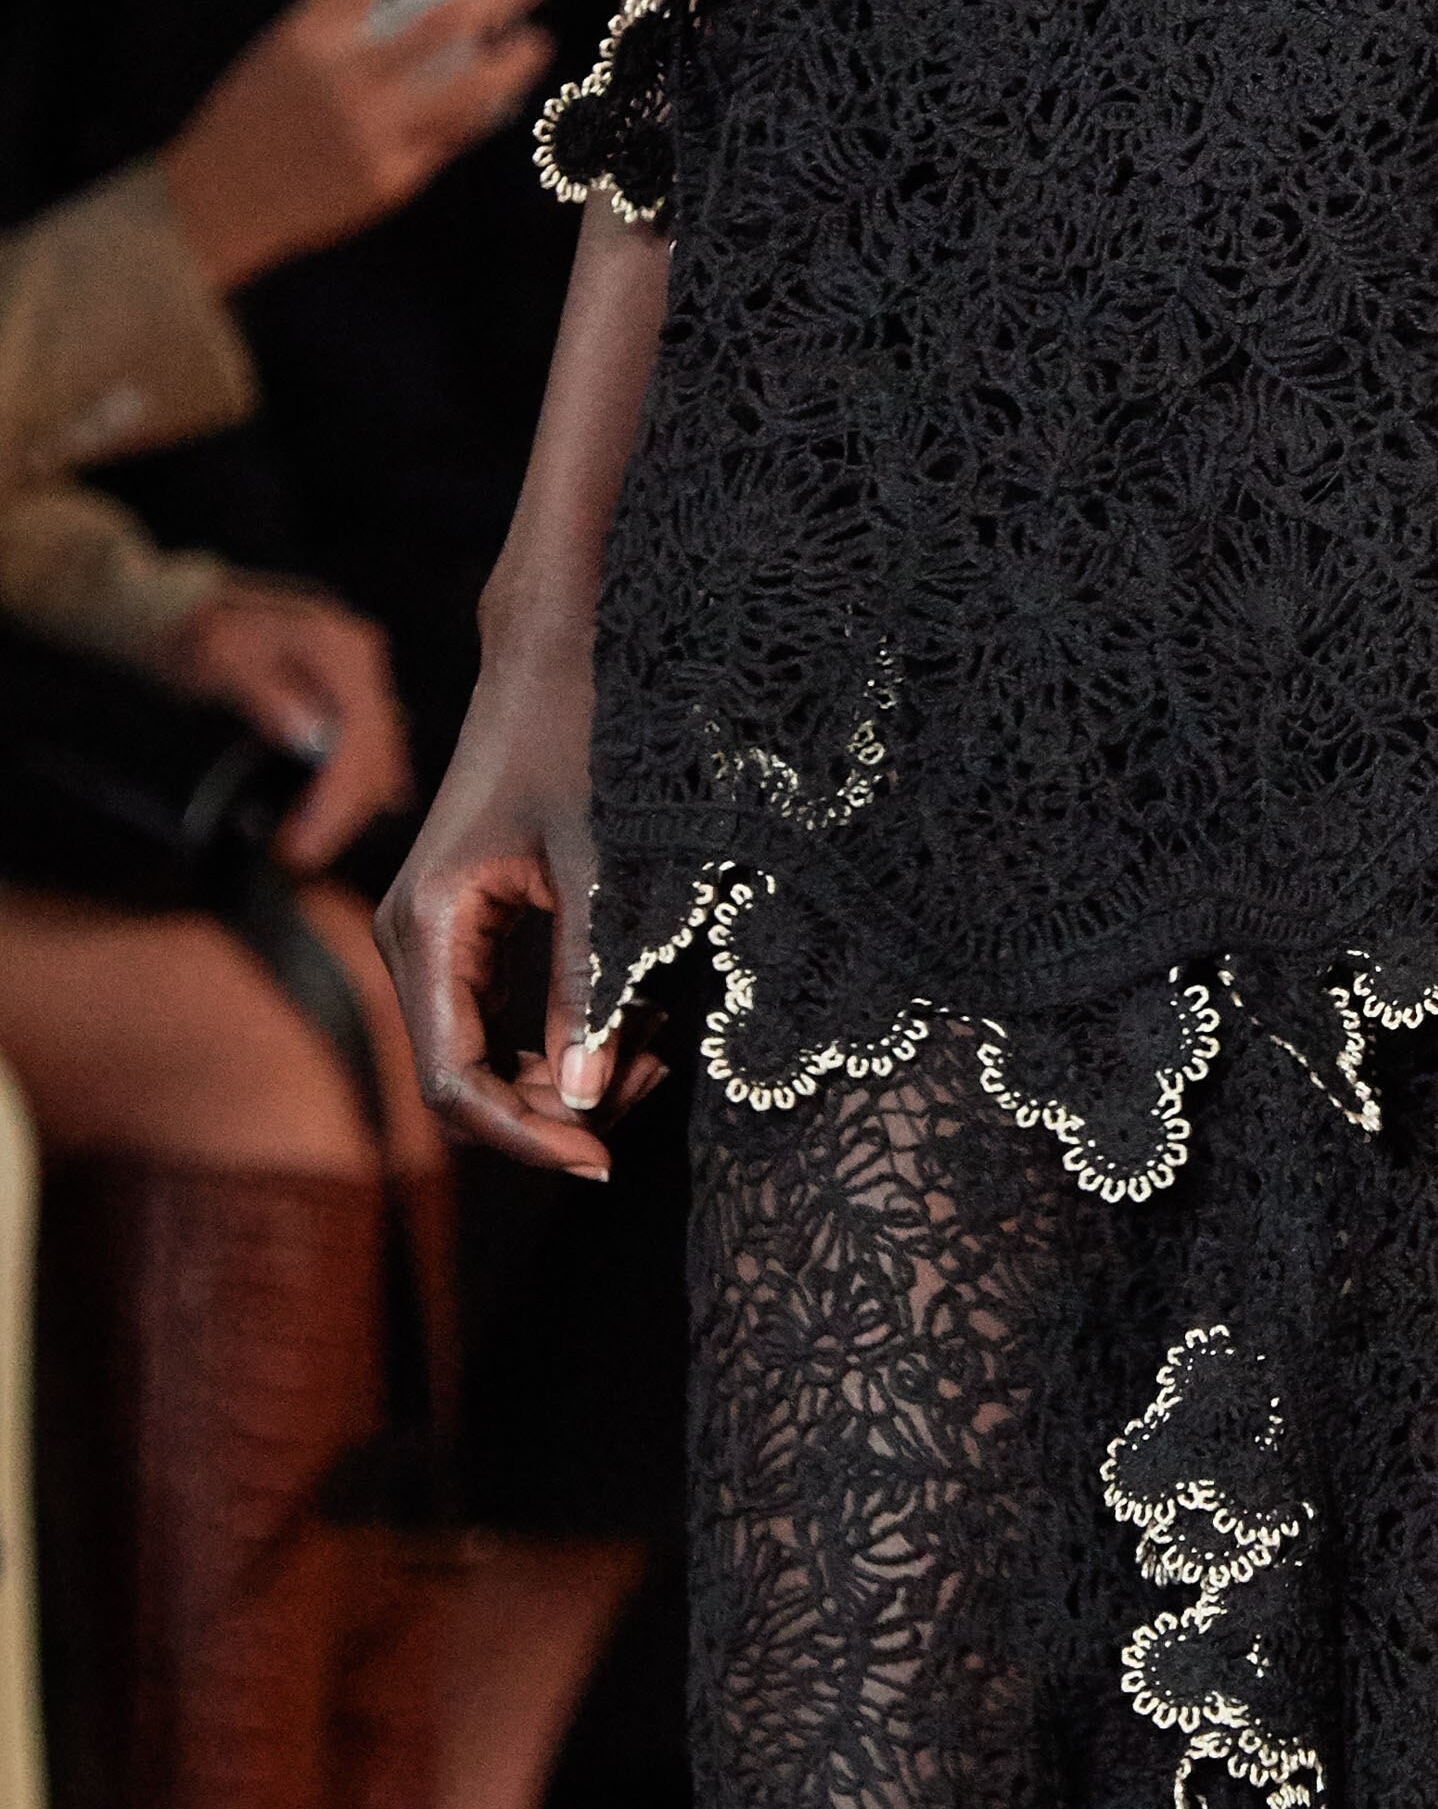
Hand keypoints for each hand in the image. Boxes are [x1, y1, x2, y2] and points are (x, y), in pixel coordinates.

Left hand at [157, 580, 412, 868]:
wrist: (180, 607)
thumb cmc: (192, 631)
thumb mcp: (216, 659)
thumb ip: (266, 693)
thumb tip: (310, 737)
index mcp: (339, 650)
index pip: (360, 741)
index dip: (335, 803)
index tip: (299, 847)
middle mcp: (361, 660)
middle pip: (377, 756)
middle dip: (343, 815)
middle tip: (296, 856)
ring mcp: (358, 674)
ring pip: (377, 756)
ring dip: (348, 806)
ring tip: (302, 842)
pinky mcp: (346, 691)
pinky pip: (365, 748)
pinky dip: (350, 786)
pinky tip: (330, 815)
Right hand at [160, 0, 552, 293]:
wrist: (215, 203)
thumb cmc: (256, 119)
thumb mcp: (288, 55)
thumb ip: (352, 30)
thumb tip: (433, 0)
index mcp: (310, 36)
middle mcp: (344, 79)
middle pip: (443, 22)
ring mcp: (371, 132)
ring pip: (468, 88)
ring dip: (513, 61)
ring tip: (537, 41)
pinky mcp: (390, 180)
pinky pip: (451, 137)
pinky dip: (479, 111)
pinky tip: (498, 97)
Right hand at [375, 618, 657, 1180]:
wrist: (552, 651)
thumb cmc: (575, 737)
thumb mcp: (599, 866)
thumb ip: (591, 985)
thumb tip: (583, 1100)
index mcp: (426, 927)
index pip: (451, 1080)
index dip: (521, 1134)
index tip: (599, 1158)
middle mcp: (411, 938)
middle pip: (462, 1078)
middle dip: (550, 1110)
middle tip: (645, 1102)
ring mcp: (433, 933)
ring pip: (484, 1051)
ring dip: (562, 1075)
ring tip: (655, 1057)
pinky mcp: (464, 923)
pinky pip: (499, 1011)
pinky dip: (561, 1033)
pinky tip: (634, 1023)